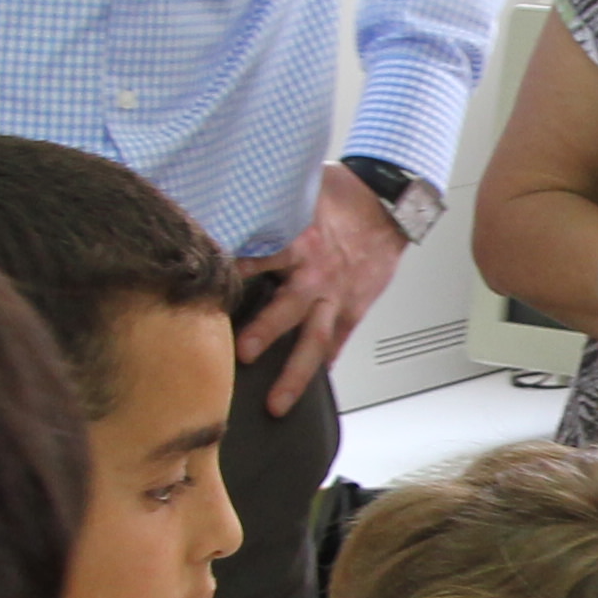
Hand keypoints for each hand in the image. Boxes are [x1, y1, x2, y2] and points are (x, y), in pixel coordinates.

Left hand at [239, 165, 418, 412]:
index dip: (234, 270)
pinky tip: (309, 388)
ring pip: (315, 340)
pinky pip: (336, 342)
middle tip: (243, 353)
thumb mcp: (298, 194)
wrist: (387, 206)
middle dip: (266, 331)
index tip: (210, 285)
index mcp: (299, 241)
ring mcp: (335, 297)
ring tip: (277, 403)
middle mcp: (316, 275)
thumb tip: (220, 211)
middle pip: (288, 307)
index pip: (260, 256)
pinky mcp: (353, 309)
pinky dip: (323, 364)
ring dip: (294, 373)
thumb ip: (263, 211)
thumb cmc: (339, 198)